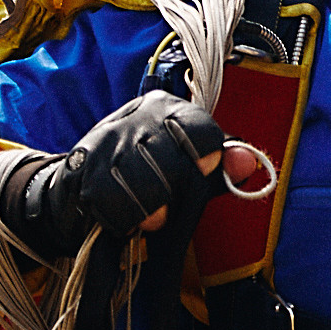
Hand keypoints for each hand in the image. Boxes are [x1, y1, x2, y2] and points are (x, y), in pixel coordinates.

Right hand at [0, 90, 229, 261]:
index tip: (204, 169)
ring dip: (152, 212)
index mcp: (167, 108)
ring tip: (152, 218)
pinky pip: (113, 204)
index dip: (208, 155)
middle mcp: (135, 117)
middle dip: (176, 193)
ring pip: (143, 186)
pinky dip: (124, 221)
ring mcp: (106, 142)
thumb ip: (221, 165)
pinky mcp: (82, 168)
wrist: (82, 179)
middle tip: (171, 204)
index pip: (199, 128)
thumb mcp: (189, 162)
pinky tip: (126, 220)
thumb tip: (248, 163)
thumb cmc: (150, 170)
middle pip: (172, 162)